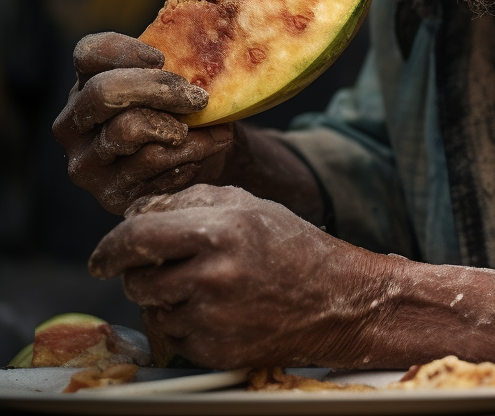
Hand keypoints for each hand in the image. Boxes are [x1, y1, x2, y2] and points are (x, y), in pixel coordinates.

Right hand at [53, 32, 234, 213]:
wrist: (200, 159)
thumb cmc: (183, 111)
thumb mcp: (176, 83)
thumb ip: (177, 64)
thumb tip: (202, 42)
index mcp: (87, 84)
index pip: (89, 54)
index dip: (124, 51)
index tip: (161, 58)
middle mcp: (74, 123)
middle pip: (105, 92)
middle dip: (158, 89)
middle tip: (198, 98)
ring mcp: (87, 161)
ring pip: (127, 130)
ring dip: (178, 126)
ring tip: (209, 129)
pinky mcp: (110, 192)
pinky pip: (153, 161)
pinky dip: (191, 151)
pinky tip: (207, 147)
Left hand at [88, 185, 384, 368]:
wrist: (335, 298)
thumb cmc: (289, 244)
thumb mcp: (246, 205)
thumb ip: (187, 202)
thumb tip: (136, 214)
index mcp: (219, 229)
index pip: (136, 237)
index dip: (109, 248)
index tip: (102, 258)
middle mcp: (212, 274)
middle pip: (137, 279)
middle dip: (144, 274)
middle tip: (177, 268)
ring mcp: (213, 316)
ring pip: (152, 310)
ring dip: (165, 300)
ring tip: (208, 286)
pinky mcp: (214, 349)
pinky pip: (174, 336)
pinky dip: (187, 323)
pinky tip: (222, 310)